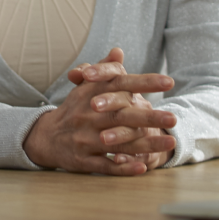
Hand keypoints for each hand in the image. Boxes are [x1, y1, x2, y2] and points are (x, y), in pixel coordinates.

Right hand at [23, 47, 176, 174]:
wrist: (45, 137)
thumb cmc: (74, 109)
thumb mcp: (84, 87)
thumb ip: (103, 70)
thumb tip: (118, 52)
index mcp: (90, 95)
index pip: (119, 84)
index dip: (144, 82)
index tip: (169, 81)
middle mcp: (87, 116)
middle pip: (121, 116)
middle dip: (148, 117)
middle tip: (173, 117)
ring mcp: (84, 139)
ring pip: (118, 143)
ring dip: (145, 145)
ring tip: (169, 143)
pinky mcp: (82, 160)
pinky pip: (106, 165)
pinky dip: (124, 167)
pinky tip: (143, 167)